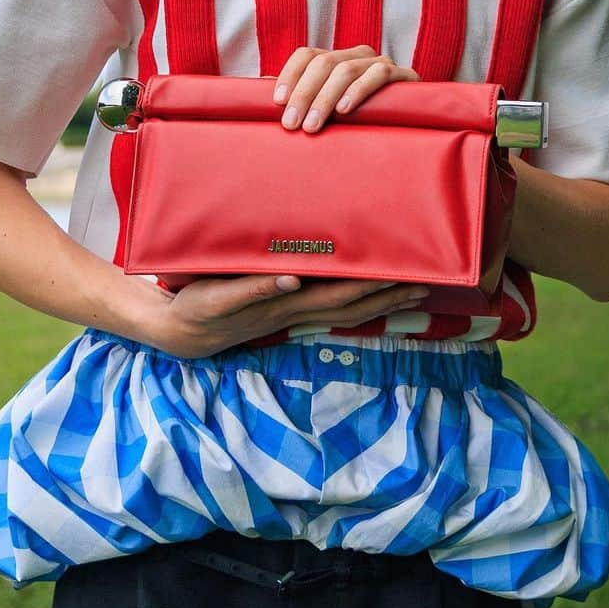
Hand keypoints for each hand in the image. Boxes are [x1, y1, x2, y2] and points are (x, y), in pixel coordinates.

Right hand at [144, 273, 430, 359]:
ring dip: (381, 302)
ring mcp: (293, 314)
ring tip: (411, 289)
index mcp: (288, 305)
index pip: (341, 296)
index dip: (374, 287)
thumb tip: (293, 279)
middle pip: (355, 307)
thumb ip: (254, 288)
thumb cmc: (198, 307)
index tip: (404, 276)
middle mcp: (297, 312)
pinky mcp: (286, 311)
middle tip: (426, 284)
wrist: (181, 330)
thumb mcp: (218, 297)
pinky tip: (368, 291)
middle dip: (390, 296)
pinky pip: (331, 307)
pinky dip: (357, 301)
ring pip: (347, 311)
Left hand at [271, 44, 419, 132]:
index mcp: (336, 59)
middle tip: (291, 124)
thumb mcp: (328, 110)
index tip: (277, 102)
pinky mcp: (403, 75)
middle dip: (303, 95)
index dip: (289, 75)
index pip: (306, 55)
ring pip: (345, 70)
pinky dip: (359, 91)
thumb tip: (261, 98)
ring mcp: (380, 61)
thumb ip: (303, 101)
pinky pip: (378, 74)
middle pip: (322, 64)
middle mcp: (356, 55)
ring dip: (324, 99)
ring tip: (313, 126)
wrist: (414, 122)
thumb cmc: (361, 120)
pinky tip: (345, 110)